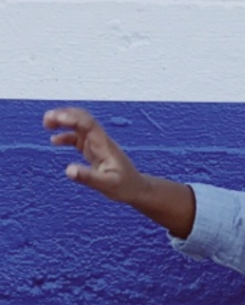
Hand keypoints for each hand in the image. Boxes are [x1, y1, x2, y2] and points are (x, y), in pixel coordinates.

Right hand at [43, 107, 195, 236]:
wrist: (138, 189)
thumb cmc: (126, 187)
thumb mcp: (107, 185)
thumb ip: (88, 177)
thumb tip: (68, 170)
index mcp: (104, 145)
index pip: (88, 124)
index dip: (72, 118)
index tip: (56, 118)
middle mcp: (101, 141)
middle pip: (82, 119)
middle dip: (65, 115)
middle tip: (47, 119)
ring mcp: (97, 145)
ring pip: (79, 126)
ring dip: (63, 122)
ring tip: (46, 124)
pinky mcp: (94, 151)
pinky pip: (78, 138)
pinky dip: (66, 136)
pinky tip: (54, 141)